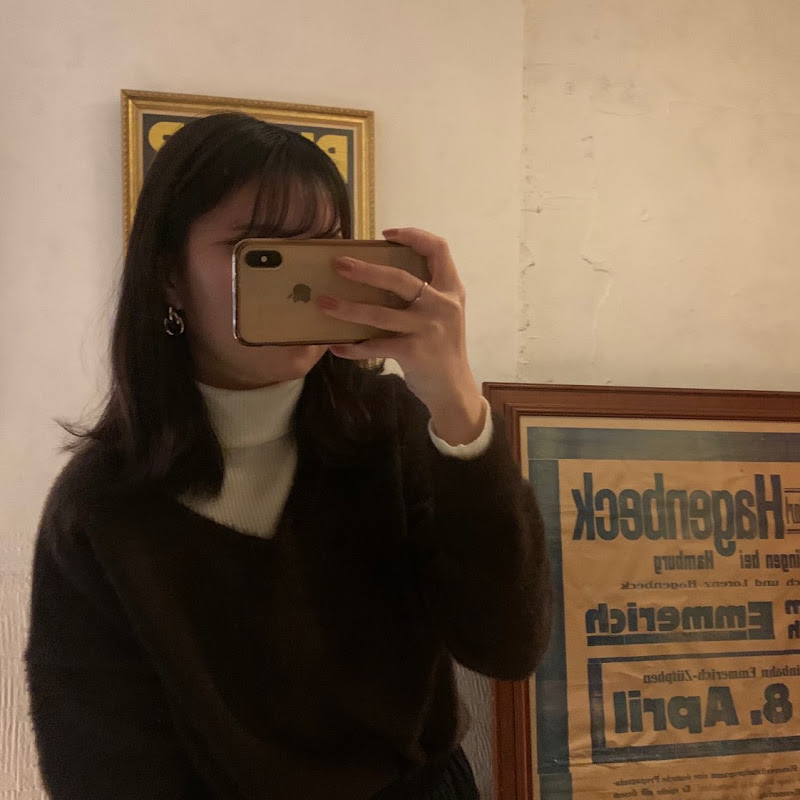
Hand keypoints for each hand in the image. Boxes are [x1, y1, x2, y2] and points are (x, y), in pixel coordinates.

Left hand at [317, 228, 484, 445]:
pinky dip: (353, 347)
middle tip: (339, 265)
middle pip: (400, 278)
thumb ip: (423, 294)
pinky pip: (376, 345)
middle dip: (365, 270)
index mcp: (451, 289)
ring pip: (381, 313)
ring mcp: (429, 329)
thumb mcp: (442, 315)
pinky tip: (335, 346)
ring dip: (348, 308)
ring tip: (324, 303)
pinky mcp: (415, 353)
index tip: (386, 235)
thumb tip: (373, 275)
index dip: (413, 236)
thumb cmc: (440, 347)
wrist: (454, 390)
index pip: (439, 249)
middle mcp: (443, 305)